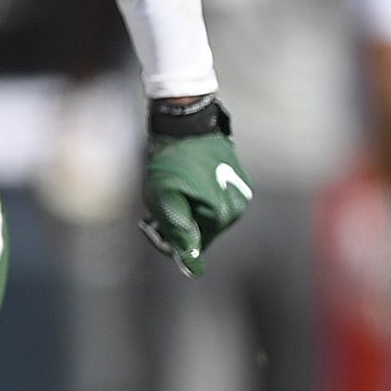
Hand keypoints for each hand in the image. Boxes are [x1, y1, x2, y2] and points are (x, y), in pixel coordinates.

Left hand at [141, 96, 251, 275]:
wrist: (185, 120)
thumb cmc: (171, 159)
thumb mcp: (165, 199)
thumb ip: (180, 235)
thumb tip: (194, 270)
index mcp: (222, 216)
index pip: (195, 247)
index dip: (169, 240)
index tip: (149, 223)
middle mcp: (238, 207)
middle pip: (202, 231)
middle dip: (178, 223)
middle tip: (155, 204)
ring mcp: (241, 191)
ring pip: (207, 215)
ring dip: (187, 209)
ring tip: (171, 187)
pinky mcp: (238, 177)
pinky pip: (214, 198)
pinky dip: (197, 195)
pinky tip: (185, 178)